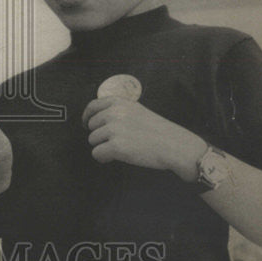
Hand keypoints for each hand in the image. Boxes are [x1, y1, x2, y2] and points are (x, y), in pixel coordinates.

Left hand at [81, 97, 205, 180]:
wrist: (175, 145)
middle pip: (91, 126)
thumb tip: (97, 118)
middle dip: (100, 135)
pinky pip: (97, 154)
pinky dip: (104, 158)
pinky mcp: (116, 146)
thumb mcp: (137, 110)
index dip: (87, 117)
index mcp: (119, 102)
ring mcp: (114, 129)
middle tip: (117, 141)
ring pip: (93, 141)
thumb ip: (118, 111)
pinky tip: (115, 157)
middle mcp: (114, 113)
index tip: (86, 125)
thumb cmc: (159, 131)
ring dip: (103, 147)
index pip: (92, 106)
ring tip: (121, 149)